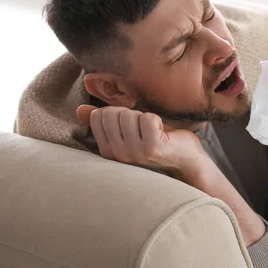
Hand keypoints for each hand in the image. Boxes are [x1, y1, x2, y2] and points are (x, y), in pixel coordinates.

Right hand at [76, 105, 208, 181]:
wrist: (186, 159)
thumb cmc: (158, 141)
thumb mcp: (129, 130)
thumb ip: (105, 121)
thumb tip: (81, 109)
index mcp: (108, 151)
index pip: (98, 116)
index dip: (118, 112)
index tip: (133, 124)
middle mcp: (118, 155)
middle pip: (113, 113)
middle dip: (132, 113)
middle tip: (145, 128)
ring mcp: (135, 153)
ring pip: (130, 115)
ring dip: (146, 117)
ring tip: (155, 131)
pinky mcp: (152, 148)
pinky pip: (148, 118)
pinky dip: (157, 119)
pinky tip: (163, 133)